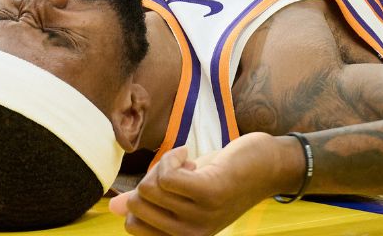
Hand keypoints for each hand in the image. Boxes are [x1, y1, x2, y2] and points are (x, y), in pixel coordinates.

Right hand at [109, 133, 302, 235]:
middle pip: (138, 202)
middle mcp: (190, 234)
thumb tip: (113, 207)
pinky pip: (166, 174)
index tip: (168, 186)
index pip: (133, 226)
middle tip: (180, 172)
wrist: (268, 165)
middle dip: (151, 177)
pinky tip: (190, 155)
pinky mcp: (209, 193)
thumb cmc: (224, 176)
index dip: (141, 196)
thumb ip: (151, 201)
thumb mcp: (184, 192)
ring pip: (150, 185)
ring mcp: (200, 216)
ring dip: (165, 163)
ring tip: (190, 164)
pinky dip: (173, 156)